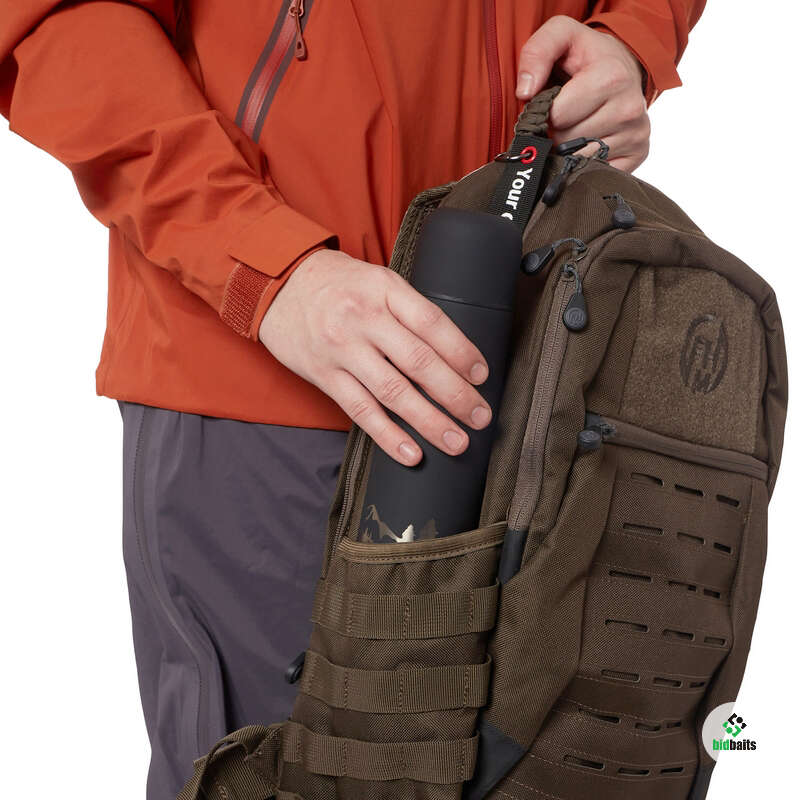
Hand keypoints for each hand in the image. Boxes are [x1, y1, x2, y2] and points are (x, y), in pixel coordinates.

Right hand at [259, 249, 491, 464]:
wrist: (280, 284)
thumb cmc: (339, 284)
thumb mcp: (378, 280)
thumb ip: (411, 310)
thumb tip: (456, 353)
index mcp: (385, 290)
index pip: (432, 323)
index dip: (462, 352)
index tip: (482, 375)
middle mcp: (364, 319)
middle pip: (418, 362)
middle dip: (456, 394)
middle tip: (481, 417)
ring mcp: (342, 349)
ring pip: (393, 392)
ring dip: (430, 422)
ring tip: (457, 442)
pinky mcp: (324, 375)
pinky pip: (360, 411)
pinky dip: (388, 436)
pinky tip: (412, 454)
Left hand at [517, 16, 649, 171]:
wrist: (625, 66)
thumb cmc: (587, 55)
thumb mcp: (561, 36)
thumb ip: (536, 54)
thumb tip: (525, 92)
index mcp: (612, 77)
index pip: (558, 117)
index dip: (547, 111)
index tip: (553, 100)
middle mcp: (629, 108)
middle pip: (566, 141)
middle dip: (557, 130)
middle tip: (566, 114)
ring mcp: (637, 134)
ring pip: (579, 159)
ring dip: (570, 147)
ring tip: (577, 124)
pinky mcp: (639, 153)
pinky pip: (597, 171)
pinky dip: (587, 160)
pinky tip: (590, 140)